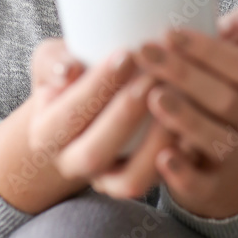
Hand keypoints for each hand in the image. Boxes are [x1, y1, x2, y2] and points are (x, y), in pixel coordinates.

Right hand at [28, 38, 178, 198]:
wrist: (76, 116)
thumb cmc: (67, 77)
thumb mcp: (50, 62)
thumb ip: (53, 61)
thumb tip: (69, 69)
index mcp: (45, 132)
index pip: (70, 113)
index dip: (98, 86)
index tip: (126, 54)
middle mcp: (71, 163)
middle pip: (96, 152)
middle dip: (126, 114)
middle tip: (153, 76)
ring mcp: (104, 180)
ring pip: (130, 179)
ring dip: (155, 142)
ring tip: (176, 100)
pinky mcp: (133, 182)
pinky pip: (156, 183)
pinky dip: (177, 159)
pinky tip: (192, 125)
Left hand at [91, 0, 237, 217]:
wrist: (225, 162)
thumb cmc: (224, 90)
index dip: (209, 50)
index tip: (169, 32)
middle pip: (227, 101)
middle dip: (185, 75)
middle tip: (144, 53)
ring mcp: (236, 159)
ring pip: (218, 141)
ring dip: (186, 118)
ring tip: (152, 96)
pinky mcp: (213, 189)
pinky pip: (202, 185)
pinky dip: (183, 173)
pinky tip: (162, 157)